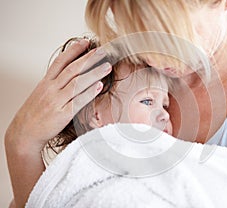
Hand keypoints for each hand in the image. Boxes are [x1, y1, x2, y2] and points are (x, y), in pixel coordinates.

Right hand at [5, 39, 111, 206]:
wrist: (24, 133)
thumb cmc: (34, 114)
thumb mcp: (42, 93)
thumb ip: (55, 83)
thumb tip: (71, 75)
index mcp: (46, 82)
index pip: (61, 61)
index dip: (74, 50)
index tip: (85, 42)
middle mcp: (51, 89)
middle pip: (72, 69)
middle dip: (88, 59)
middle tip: (102, 51)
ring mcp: (56, 101)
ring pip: (77, 83)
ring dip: (94, 73)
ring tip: (107, 66)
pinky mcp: (62, 114)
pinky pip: (78, 101)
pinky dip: (89, 93)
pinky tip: (99, 86)